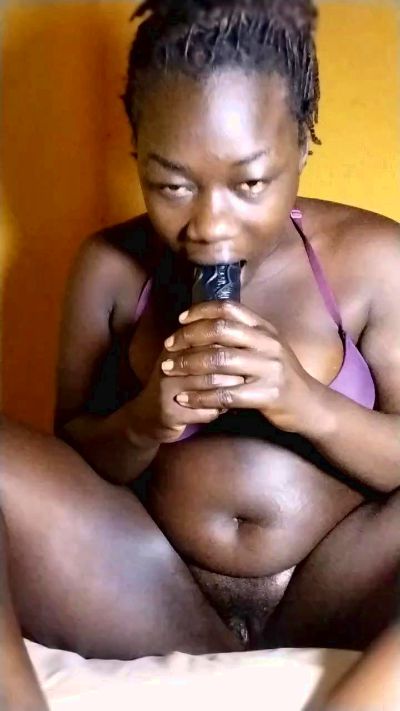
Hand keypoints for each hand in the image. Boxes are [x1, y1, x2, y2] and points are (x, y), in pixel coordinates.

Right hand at [128, 347, 243, 443]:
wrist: (146, 416)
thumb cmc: (174, 384)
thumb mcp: (184, 360)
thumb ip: (205, 346)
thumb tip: (239, 333)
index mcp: (175, 347)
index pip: (209, 337)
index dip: (231, 347)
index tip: (243, 355)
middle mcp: (169, 364)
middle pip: (211, 359)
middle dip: (234, 368)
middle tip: (246, 375)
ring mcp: (167, 389)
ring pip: (210, 385)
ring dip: (228, 390)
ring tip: (236, 393)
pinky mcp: (170, 413)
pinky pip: (205, 411)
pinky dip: (218, 411)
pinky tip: (221, 411)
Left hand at [162, 301, 318, 433]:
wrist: (310, 405)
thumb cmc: (280, 376)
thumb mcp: (267, 348)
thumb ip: (243, 334)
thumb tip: (206, 322)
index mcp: (265, 328)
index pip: (228, 308)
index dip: (200, 311)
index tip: (180, 321)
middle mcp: (268, 344)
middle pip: (219, 331)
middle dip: (188, 338)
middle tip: (168, 348)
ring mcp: (270, 369)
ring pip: (219, 361)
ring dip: (188, 365)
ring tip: (168, 370)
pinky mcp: (268, 394)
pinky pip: (225, 394)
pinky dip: (200, 397)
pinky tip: (185, 398)